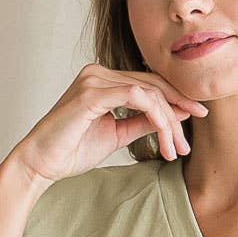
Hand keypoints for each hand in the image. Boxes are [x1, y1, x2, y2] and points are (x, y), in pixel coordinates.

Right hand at [4, 63, 208, 187]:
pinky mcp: (92, 92)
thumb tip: (172, 117)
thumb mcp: (117, 135)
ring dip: (168, 122)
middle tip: (191, 138)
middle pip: (153, 85)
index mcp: (104, 80)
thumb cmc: (72, 150)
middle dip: (178, 111)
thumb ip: (142, 123)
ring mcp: (94, 79)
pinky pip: (136, 97)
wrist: (41, 163)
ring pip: (149, 92)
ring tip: (175, 150)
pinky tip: (164, 138)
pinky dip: (155, 116)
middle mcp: (99, 73)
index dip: (176, 100)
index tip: (196, 118)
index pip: (149, 84)